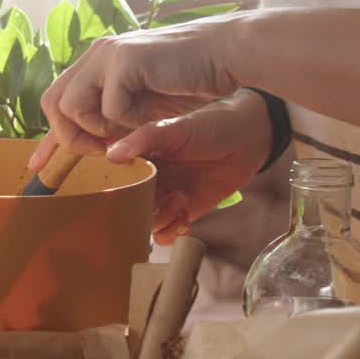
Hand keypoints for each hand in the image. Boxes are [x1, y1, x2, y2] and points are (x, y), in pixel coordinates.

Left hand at [37, 16, 241, 150]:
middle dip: (71, 136)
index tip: (37, 167)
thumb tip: (91, 147)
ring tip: (130, 131)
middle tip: (101, 151)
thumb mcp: (142, 105)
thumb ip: (113, 118)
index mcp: (97, 63)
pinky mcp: (125, 59)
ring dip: (100, 129)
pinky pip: (110, 108)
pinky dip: (130, 121)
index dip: (47, 137)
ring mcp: (108, 54)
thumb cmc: (190, 81)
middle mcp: (97, 55)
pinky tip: (153, 112)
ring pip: (73, 106)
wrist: (225, 55)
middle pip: (53, 103)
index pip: (57, 100)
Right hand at [103, 90, 270, 244]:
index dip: (114, 190)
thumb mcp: (174, 128)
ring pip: (147, 221)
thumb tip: (110, 156)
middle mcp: (149, 178)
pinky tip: (183, 222)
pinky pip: (168, 230)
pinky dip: (171, 233)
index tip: (118, 196)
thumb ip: (142, 139)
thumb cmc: (209, 125)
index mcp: (139, 156)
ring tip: (177, 206)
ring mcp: (167, 196)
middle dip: (136, 211)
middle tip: (153, 205)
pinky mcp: (186, 210)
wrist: (248, 139)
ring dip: (158, 222)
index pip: (116, 178)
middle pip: (129, 204)